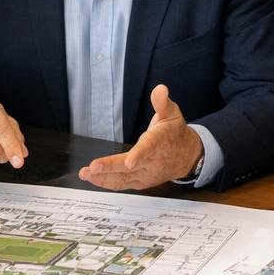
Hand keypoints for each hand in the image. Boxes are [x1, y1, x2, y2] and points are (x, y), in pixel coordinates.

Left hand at [81, 85, 202, 190]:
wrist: (187, 157)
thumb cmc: (175, 133)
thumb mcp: (172, 113)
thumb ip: (162, 102)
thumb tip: (160, 89)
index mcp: (160, 142)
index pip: (149, 148)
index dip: (139, 155)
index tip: (129, 162)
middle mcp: (153, 161)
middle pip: (130, 167)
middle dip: (110, 167)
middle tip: (92, 167)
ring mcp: (146, 174)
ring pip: (124, 179)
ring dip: (103, 178)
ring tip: (86, 174)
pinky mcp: (141, 182)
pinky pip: (123, 184)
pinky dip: (107, 183)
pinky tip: (93, 179)